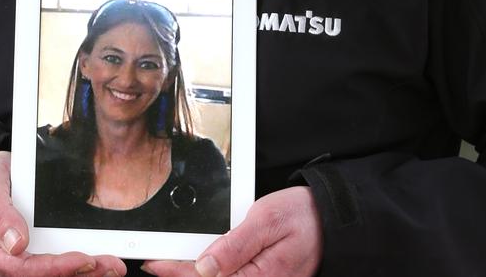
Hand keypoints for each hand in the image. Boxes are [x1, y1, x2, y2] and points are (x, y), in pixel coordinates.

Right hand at [0, 150, 125, 276]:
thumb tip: (16, 245)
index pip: (22, 268)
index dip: (54, 268)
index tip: (85, 259)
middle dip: (77, 274)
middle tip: (110, 265)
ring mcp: (10, 266)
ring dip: (80, 275)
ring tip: (110, 267)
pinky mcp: (24, 263)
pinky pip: (47, 271)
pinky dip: (73, 270)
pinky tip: (95, 265)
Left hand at [142, 187, 322, 276]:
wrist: (330, 218)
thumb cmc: (301, 215)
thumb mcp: (266, 220)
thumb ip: (235, 246)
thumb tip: (204, 268)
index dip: (178, 272)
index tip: (155, 264)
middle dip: (182, 276)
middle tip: (156, 264)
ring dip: (195, 276)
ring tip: (171, 265)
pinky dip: (214, 274)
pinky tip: (200, 268)